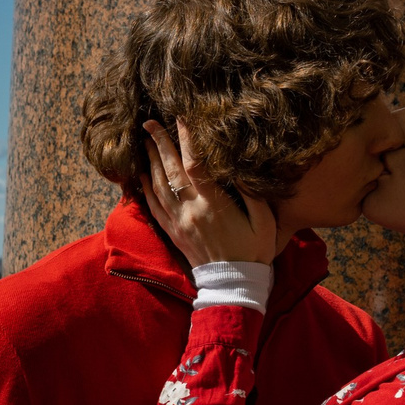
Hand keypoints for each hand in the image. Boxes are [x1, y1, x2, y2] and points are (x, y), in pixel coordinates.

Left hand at [142, 119, 279, 266]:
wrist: (233, 285)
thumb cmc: (254, 252)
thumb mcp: (264, 222)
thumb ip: (251, 194)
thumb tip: (238, 168)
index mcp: (213, 204)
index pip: (195, 164)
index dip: (186, 139)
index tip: (180, 119)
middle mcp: (190, 210)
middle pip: (170, 170)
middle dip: (159, 143)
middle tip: (149, 123)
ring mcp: (178, 222)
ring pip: (157, 186)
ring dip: (150, 161)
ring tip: (144, 141)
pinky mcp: (172, 233)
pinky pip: (153, 207)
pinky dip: (144, 188)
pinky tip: (140, 175)